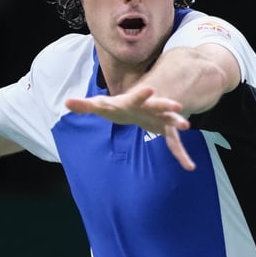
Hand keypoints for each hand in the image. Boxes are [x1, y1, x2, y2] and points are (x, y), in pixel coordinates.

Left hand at [65, 86, 194, 170]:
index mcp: (133, 102)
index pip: (136, 98)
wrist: (137, 105)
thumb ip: (85, 105)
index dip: (141, 95)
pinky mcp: (164, 130)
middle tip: (177, 106)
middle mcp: (149, 107)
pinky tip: (190, 167)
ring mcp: (159, 118)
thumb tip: (66, 102)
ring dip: (176, 122)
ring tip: (185, 126)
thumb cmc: (117, 106)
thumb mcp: (101, 105)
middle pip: (158, 105)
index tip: (149, 89)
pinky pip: (174, 144)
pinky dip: (181, 155)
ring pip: (170, 120)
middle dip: (166, 106)